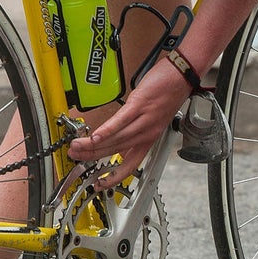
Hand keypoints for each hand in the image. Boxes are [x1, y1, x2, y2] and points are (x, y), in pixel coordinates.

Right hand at [68, 59, 192, 188]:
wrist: (183, 74)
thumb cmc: (169, 92)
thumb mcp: (154, 119)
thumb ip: (138, 133)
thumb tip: (122, 144)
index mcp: (149, 138)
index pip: (130, 164)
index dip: (114, 177)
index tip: (99, 184)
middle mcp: (147, 133)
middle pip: (116, 150)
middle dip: (92, 156)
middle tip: (75, 157)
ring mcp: (144, 119)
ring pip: (116, 139)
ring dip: (93, 145)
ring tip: (77, 148)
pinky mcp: (140, 105)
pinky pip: (120, 121)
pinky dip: (106, 130)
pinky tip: (94, 136)